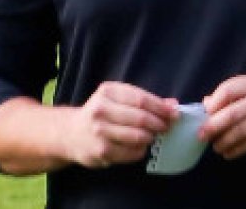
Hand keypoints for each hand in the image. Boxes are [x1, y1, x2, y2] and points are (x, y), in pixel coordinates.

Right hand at [62, 82, 177, 168]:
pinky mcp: (101, 151)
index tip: (174, 113)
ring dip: (150, 137)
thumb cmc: (102, 113)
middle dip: (159, 123)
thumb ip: (145, 100)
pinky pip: (132, 152)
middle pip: (140, 118)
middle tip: (166, 127)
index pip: (141, 99)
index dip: (161, 107)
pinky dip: (141, 150)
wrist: (71, 133)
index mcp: (108, 91)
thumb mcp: (118, 98)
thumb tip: (173, 105)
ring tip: (152, 136)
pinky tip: (139, 146)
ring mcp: (100, 131)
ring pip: (138, 136)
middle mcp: (101, 110)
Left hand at [199, 73, 245, 159]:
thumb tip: (208, 102)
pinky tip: (229, 153)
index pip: (229, 88)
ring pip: (238, 131)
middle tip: (202, 135)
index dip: (214, 102)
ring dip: (223, 141)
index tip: (205, 114)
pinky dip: (235, 150)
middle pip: (231, 112)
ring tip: (217, 147)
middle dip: (212, 126)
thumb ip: (239, 94)